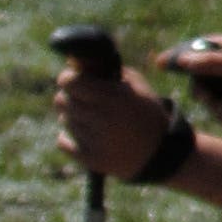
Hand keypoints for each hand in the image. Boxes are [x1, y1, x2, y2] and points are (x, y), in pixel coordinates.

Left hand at [55, 58, 175, 183]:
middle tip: (82, 97)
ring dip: (73, 116)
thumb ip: (109, 70)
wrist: (158, 151)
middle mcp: (102, 118)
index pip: (71, 82)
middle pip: (62, 101)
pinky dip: (69, 137)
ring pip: (65, 120)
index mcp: (115, 97)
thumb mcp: (136, 85)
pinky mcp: (90, 159)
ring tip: (92, 118)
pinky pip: (62, 142)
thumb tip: (76, 62)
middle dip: (70, 95)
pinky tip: (85, 133)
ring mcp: (95, 141)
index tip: (73, 77)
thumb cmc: (146, 111)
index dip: (68, 77)